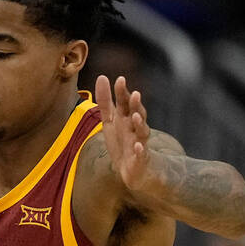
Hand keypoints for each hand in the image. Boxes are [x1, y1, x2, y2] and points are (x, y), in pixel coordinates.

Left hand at [95, 74, 152, 191]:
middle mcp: (134, 127)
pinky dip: (140, 149)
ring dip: (139, 123)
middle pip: (137, 113)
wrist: (133, 168)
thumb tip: (102, 76)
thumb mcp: (110, 120)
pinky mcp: (140, 158)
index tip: (120, 79)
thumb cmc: (122, 140)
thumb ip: (105, 101)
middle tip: (135, 94)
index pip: (125, 102)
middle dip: (136, 104)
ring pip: (142, 131)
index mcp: (126, 118)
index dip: (123, 92)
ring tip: (136, 115)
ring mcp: (139, 142)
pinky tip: (138, 146)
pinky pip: (141, 153)